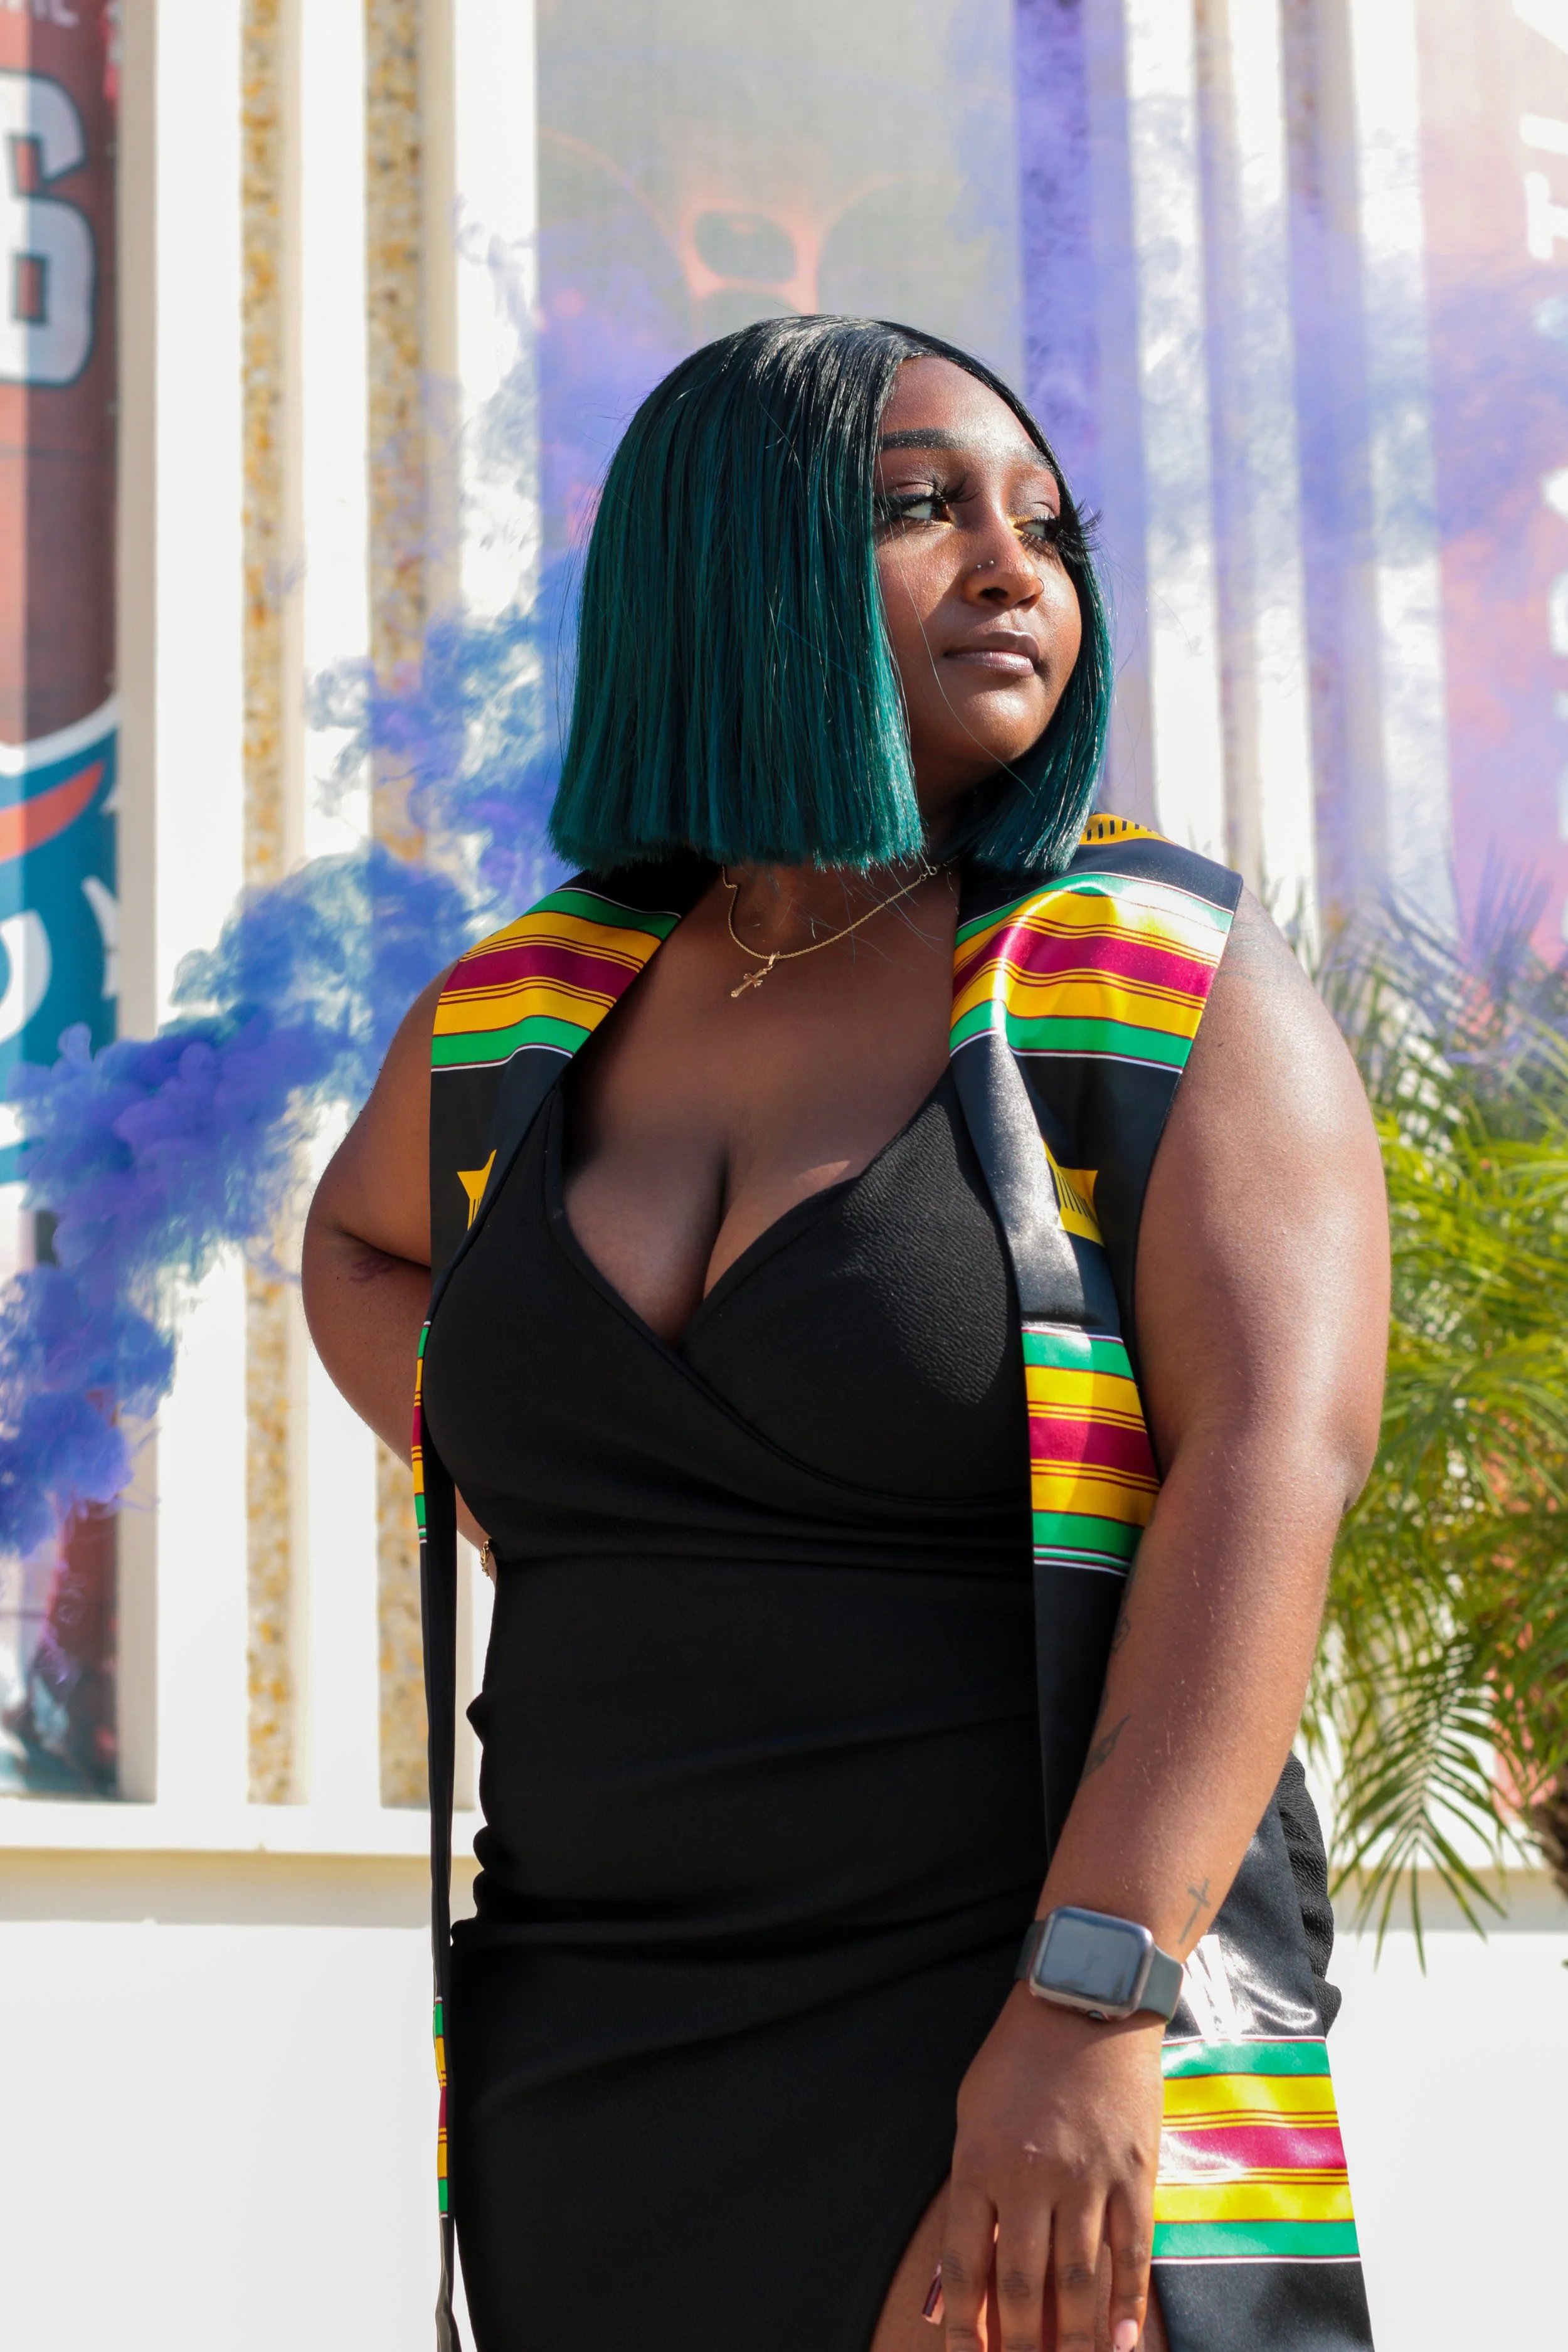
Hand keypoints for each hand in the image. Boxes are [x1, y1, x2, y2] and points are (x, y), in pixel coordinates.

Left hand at [941, 1985, 1161, 2351]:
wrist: (1086, 1998)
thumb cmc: (1018, 2058)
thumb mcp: (972, 2114)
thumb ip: (972, 2191)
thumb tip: (971, 2273)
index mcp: (981, 2161)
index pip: (968, 2266)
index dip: (966, 2327)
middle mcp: (1032, 2176)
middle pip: (1024, 2288)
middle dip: (1021, 2349)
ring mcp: (1089, 2177)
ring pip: (1079, 2284)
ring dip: (1076, 2343)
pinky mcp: (1136, 2173)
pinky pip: (1132, 2254)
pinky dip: (1128, 2305)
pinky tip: (1124, 2342)